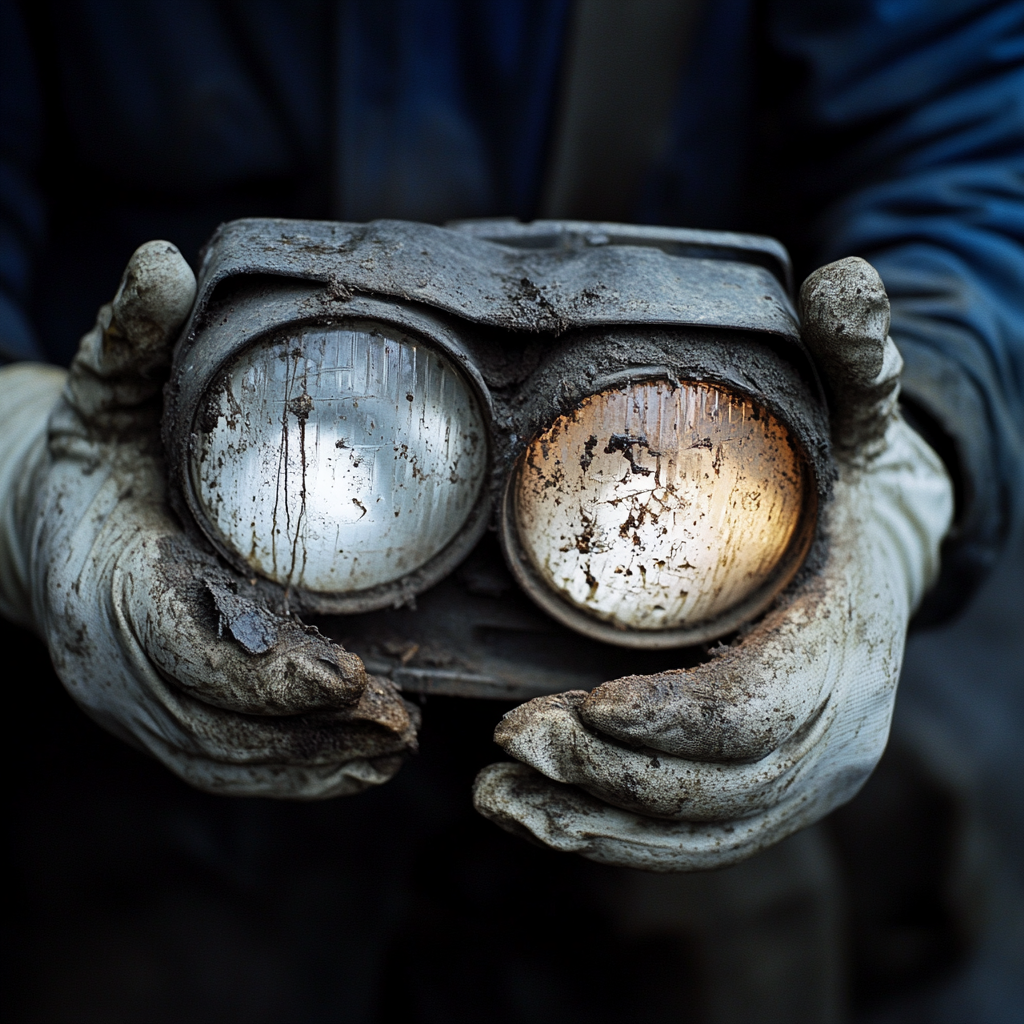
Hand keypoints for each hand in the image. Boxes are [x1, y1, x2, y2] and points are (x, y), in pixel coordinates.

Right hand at [0, 242, 416, 796]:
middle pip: (209, 717)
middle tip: (396, 719)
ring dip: (311, 763)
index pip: (181, 645)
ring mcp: (131, 699)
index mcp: (100, 577)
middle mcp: (107, 657)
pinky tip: (358, 762)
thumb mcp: (101, 390)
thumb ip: (131, 337)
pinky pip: (222, 766)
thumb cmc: (88, 454)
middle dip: (303, 728)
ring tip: (395, 744)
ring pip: (221, 758)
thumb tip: (162, 259)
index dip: (262, 672)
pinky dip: (293, 775)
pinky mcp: (156, 717)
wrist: (33, 516)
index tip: (346, 678)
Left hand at [473, 257, 953, 869]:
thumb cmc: (847, 485)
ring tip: (502, 798)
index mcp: (845, 643)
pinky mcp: (763, 789)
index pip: (756, 709)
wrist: (876, 550)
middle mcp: (835, 729)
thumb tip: (848, 280)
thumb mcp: (856, 416)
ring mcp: (800, 772)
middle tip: (512, 746)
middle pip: (717, 787)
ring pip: (697, 830)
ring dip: (594, 824)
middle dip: (609, 778)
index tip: (576, 707)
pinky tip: (538, 815)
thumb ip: (851, 359)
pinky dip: (611, 837)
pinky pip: (690, 838)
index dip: (668, 722)